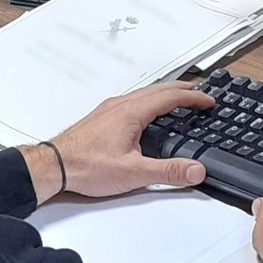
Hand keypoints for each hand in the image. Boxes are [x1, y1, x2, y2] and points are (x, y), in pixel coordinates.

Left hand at [22, 81, 214, 203]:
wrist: (54, 166)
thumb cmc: (85, 166)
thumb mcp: (133, 173)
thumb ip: (168, 171)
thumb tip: (196, 170)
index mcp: (131, 112)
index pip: (171, 97)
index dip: (193, 98)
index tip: (209, 101)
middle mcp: (120, 105)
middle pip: (159, 89)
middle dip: (183, 90)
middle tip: (200, 94)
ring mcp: (109, 109)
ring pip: (144, 94)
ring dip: (165, 94)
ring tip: (178, 100)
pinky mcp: (102, 118)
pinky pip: (132, 101)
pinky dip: (149, 101)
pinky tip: (147, 114)